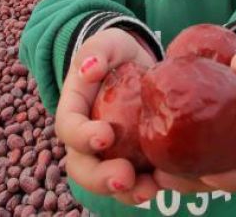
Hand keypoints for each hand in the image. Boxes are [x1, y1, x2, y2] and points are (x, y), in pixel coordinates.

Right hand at [55, 27, 160, 204]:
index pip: (68, 129)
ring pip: (108, 184)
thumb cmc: (117, 53)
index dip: (82, 137)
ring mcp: (110, 155)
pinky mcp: (135, 161)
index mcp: (74, 111)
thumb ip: (96, 51)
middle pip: (83, 168)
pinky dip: (150, 186)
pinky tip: (167, 182)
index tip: (105, 135)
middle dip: (101, 178)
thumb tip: (90, 69)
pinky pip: (137, 182)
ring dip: (126, 192)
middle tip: (124, 177)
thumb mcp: (108, 43)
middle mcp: (86, 140)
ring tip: (149, 190)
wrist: (139, 64)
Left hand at [152, 27, 235, 193]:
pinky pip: (198, 153)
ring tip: (152, 173)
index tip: (210, 175)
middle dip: (198, 184)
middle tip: (164, 178)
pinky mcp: (214, 134)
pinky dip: (177, 157)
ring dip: (183, 178)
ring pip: (211, 171)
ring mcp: (234, 142)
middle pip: (231, 177)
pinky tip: (150, 153)